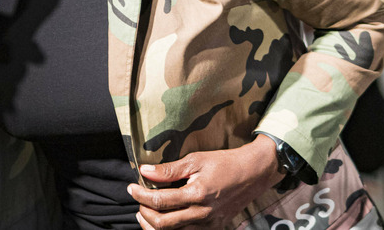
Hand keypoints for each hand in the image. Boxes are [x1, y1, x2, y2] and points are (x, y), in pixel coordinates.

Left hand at [128, 136, 282, 228]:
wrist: (252, 174)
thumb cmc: (224, 163)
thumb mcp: (195, 160)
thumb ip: (168, 169)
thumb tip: (145, 172)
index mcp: (197, 195)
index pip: (160, 202)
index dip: (140, 196)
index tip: (131, 188)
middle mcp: (202, 214)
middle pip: (163, 224)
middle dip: (144, 213)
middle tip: (137, 201)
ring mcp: (209, 225)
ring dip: (154, 226)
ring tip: (144, 213)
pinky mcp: (214, 228)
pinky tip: (163, 220)